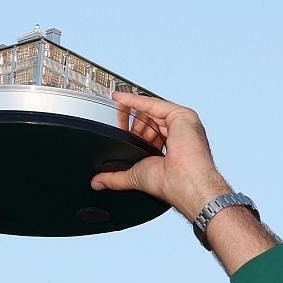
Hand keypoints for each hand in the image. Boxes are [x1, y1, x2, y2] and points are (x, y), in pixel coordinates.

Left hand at [88, 91, 230, 217]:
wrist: (185, 184)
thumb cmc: (171, 183)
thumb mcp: (135, 176)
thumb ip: (115, 177)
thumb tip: (98, 182)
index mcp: (170, 149)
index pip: (149, 133)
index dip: (132, 130)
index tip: (118, 127)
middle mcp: (178, 135)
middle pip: (150, 119)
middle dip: (131, 117)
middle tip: (114, 113)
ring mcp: (182, 124)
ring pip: (152, 109)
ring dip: (132, 106)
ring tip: (116, 102)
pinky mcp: (182, 115)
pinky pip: (154, 104)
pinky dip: (136, 101)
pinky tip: (121, 99)